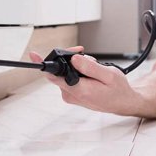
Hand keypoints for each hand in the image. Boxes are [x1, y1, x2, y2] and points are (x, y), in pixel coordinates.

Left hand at [29, 47, 143, 115]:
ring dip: (75, 65)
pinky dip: (76, 71)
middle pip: (60, 71)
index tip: (33, 55)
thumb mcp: (109, 75)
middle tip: (82, 52)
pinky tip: (89, 72)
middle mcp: (71, 94)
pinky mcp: (72, 94)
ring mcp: (70, 96)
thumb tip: (73, 59)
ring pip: (64, 74)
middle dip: (70, 59)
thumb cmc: (118, 90)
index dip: (47, 62)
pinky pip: (68, 79)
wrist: (122, 103)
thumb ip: (90, 67)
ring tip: (92, 66)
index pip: (55, 75)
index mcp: (79, 90)